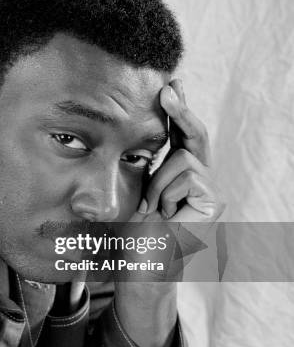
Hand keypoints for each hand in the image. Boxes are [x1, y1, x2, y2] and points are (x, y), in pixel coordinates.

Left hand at [132, 79, 224, 222]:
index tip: (171, 84)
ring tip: (152, 207)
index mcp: (181, 173)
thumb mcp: (138, 183)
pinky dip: (165, 191)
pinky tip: (163, 213)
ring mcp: (209, 190)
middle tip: (168, 85)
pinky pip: (186, 174)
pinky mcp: (213, 201)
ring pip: (182, 157)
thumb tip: (139, 123)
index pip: (182, 135)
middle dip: (181, 109)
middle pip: (195, 134)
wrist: (138, 262)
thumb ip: (147, 158)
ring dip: (157, 181)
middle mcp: (200, 178)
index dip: (178, 109)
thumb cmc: (133, 227)